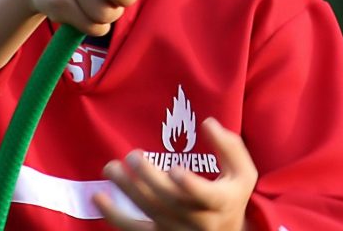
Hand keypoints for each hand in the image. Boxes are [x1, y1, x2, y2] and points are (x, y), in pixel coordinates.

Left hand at [94, 118, 257, 230]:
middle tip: (132, 156)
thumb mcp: (243, 171)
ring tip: (111, 168)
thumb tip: (207, 123)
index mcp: (222, 201)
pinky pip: (135, 229)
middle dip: (149, 179)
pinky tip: (99, 198)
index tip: (174, 170)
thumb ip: (229, 146)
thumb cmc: (232, 194)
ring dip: (128, 190)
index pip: (206, 197)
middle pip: (171, 201)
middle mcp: (199, 221)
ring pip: (150, 213)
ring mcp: (178, 230)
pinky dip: (114, 215)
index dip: (190, 185)